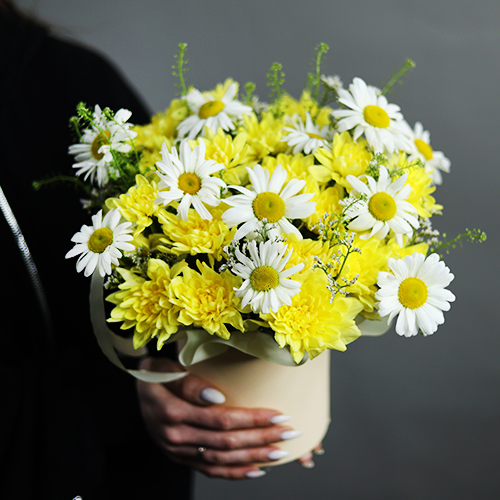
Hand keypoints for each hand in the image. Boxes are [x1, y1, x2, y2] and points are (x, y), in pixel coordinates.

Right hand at [136, 357, 304, 478]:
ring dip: (253, 457)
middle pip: (226, 442)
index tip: (278, 414)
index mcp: (172, 412)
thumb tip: (217, 397)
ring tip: (280, 452)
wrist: (136, 386)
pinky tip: (256, 470)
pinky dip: (234, 473)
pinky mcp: (180, 457)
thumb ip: (188, 383)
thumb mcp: (164, 368)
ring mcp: (177, 450)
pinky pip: (209, 470)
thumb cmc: (154, 371)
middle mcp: (174, 436)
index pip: (221, 419)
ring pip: (221, 459)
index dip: (252, 419)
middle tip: (290, 432)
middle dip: (261, 438)